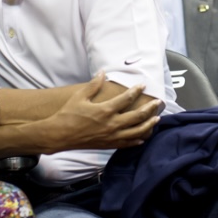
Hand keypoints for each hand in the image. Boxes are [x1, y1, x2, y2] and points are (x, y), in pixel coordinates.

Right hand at [40, 74, 161, 151]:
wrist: (59, 135)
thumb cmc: (68, 114)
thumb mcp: (80, 97)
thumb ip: (94, 85)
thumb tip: (103, 72)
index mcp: (105, 110)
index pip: (126, 99)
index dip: (136, 91)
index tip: (143, 85)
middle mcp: (111, 124)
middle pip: (137, 116)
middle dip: (150, 108)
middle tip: (158, 102)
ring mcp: (112, 136)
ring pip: (137, 132)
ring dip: (148, 125)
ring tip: (157, 119)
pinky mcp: (109, 145)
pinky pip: (128, 144)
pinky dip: (138, 140)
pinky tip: (143, 137)